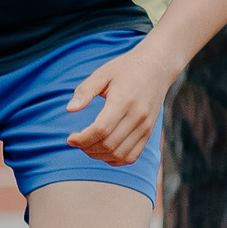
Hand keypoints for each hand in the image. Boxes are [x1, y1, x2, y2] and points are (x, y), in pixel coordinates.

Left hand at [64, 40, 179, 166]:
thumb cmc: (125, 69)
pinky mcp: (149, 132)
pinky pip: (132, 156)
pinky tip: (102, 151)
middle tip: (75, 141)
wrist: (157, 67)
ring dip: (99, 155)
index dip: (82, 139)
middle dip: (87, 148)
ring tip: (86, 145)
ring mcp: (146, 127)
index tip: (70, 138)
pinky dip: (115, 159)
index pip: (101, 130)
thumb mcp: (102, 74)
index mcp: (123, 101)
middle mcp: (138, 117)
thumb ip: (85, 91)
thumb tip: (70, 109)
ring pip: (120, 154)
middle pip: (109, 144)